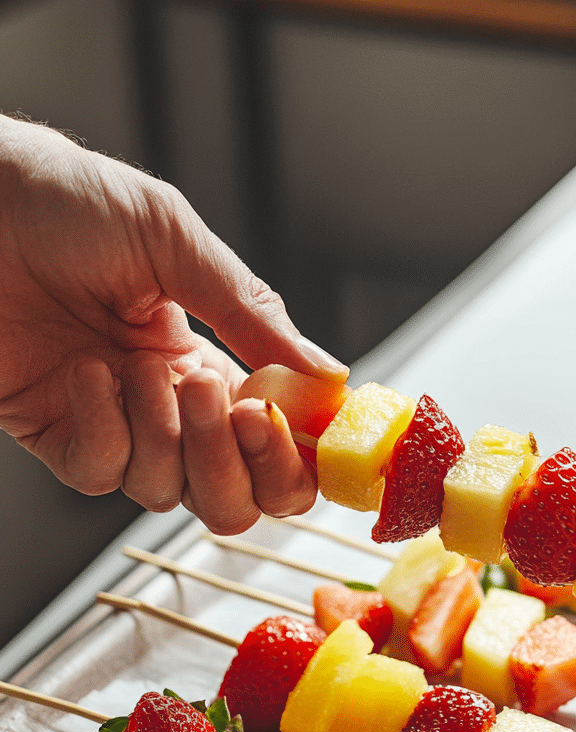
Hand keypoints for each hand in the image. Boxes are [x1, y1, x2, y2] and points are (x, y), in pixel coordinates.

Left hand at [0, 115, 347, 532]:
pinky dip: (105, 430)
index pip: (280, 443)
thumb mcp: (175, 242)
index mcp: (215, 362)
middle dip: (243, 465)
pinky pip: (101, 475)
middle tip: (233, 410)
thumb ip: (252, 314)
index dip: (298, 454)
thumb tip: (328, 375)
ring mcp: (118, 427)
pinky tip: (88, 374)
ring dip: (169, 436)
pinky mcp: (58, 437)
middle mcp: (173, 407)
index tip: (302, 428)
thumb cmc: (63, 202)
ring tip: (138, 365)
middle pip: (238, 495)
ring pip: (173, 494)